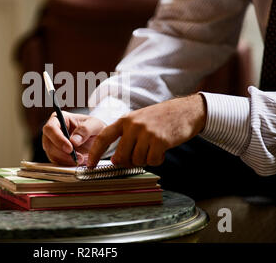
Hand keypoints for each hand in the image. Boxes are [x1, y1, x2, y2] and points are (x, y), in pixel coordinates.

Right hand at [42, 112, 106, 165]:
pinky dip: (67, 164)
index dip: (58, 139)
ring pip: (51, 154)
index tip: (70, 148)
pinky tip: (78, 162)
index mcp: (59, 119)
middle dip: (62, 153)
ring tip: (81, 159)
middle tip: (78, 157)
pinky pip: (57, 162)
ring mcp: (52, 143)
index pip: (50, 128)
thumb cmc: (93, 127)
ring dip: (66, 160)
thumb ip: (85, 130)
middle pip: (48, 143)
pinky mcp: (56, 154)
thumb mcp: (94, 124)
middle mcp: (52, 131)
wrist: (96, 137)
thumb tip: (73, 141)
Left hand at [88, 94, 206, 167]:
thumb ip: (126, 137)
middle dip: (128, 162)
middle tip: (139, 157)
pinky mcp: (159, 140)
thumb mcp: (139, 120)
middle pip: (120, 156)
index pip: (104, 137)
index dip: (95, 152)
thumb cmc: (161, 118)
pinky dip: (157, 160)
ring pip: (137, 160)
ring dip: (145, 160)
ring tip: (154, 148)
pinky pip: (152, 161)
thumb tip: (116, 160)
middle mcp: (133, 125)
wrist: (186, 111)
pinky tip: (162, 150)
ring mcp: (146, 132)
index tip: (89, 165)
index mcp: (125, 120)